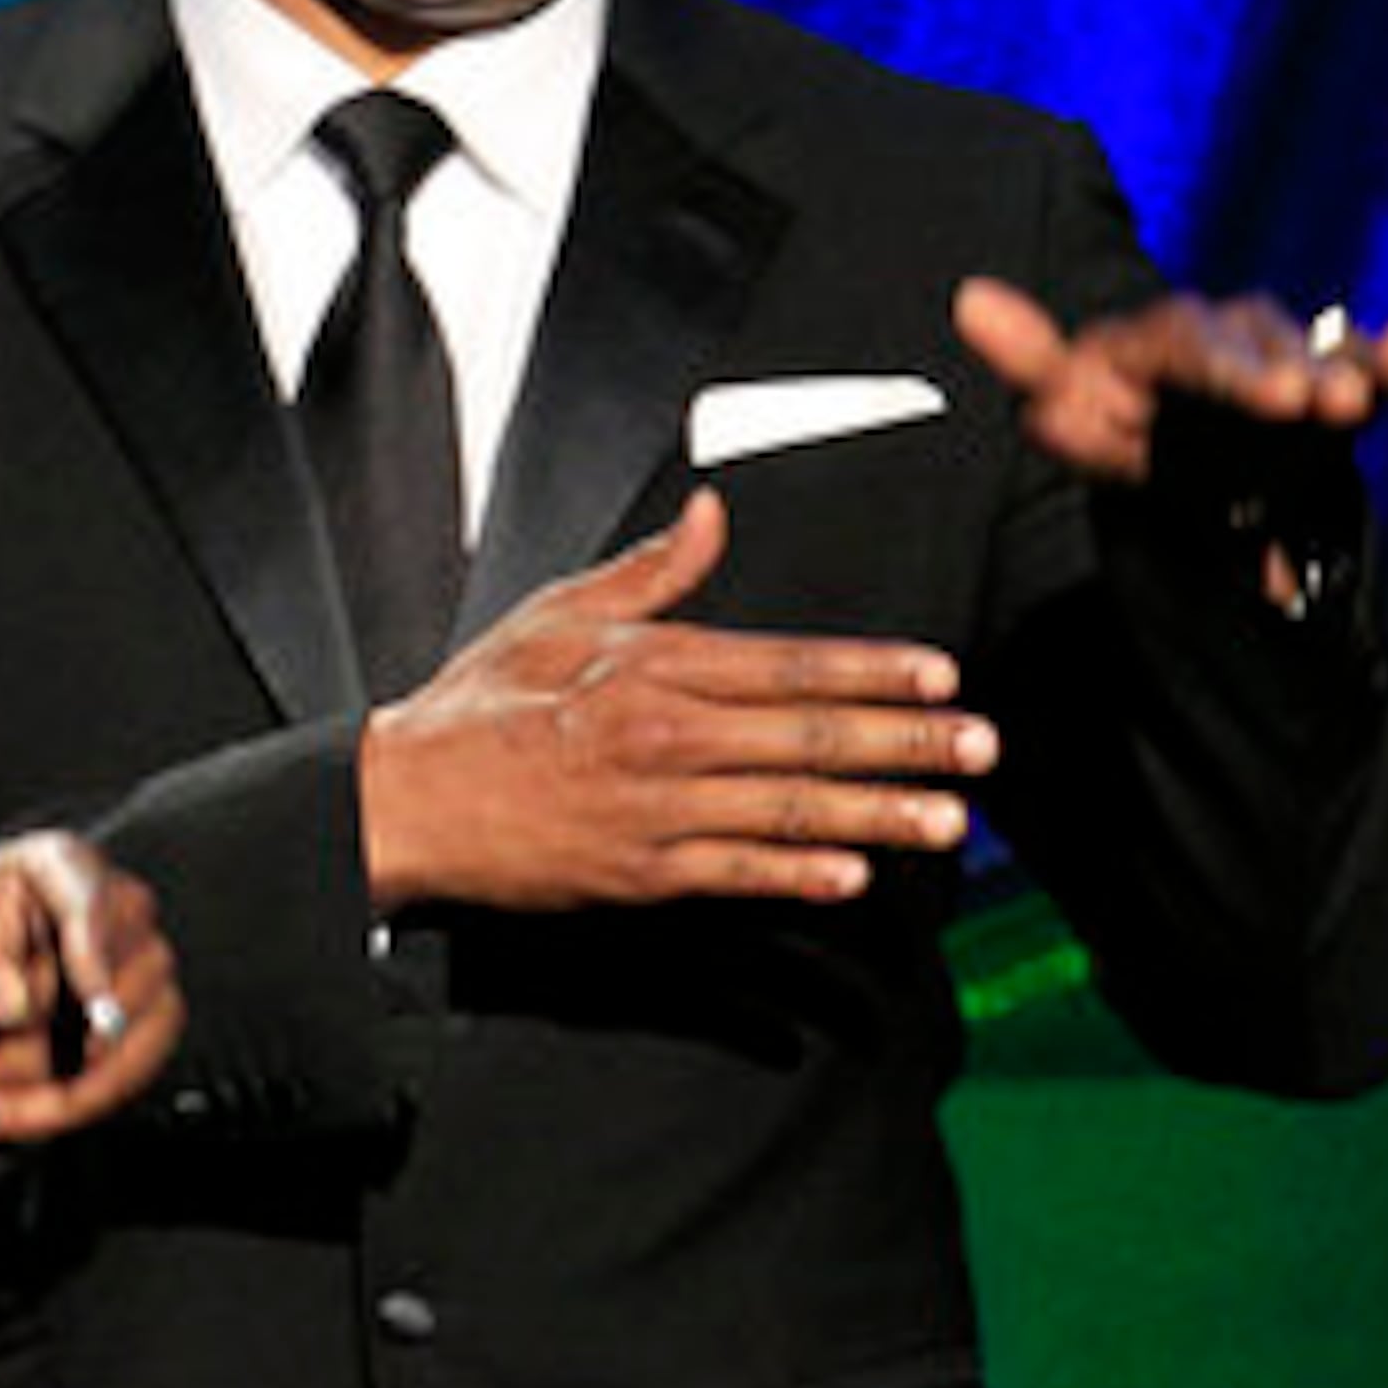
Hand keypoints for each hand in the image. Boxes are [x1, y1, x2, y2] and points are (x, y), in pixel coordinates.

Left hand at [0, 832, 181, 1143]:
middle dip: (24, 1052)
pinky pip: (122, 1080)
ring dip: (39, 1092)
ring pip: (119, 1050)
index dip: (93, 954)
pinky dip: (58, 1108)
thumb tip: (16, 1009)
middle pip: (103, 994)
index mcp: (62, 865)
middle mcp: (120, 911)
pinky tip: (2, 1111)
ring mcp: (144, 969)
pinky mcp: (148, 1024)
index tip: (88, 1001)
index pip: (91, 903)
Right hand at [359, 489, 989, 911]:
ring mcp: (655, 809)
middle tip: (980, 749)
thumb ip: (651, 571)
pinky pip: (737, 874)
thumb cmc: (479, 704)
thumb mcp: (558, 614)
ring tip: (948, 819)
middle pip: (806, 735)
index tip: (941, 676)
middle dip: (906, 742)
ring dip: (878, 812)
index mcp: (649, 664)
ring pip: (789, 808)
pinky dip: (799, 874)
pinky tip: (855, 874)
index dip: (871, 670)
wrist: (408, 798)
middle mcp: (662, 733)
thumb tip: (714, 513)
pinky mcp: (638, 873)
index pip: (786, 663)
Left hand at [953, 276, 1387, 482]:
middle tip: (1336, 406)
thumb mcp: (1060, 397)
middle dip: (1305, 377)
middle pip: (1270, 353)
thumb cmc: (1110, 414)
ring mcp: (1287, 352)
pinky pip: (1372, 359)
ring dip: (1370, 361)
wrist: (1162, 435)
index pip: (1196, 348)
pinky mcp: (1332, 375)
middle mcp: (1232, 333)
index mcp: (1163, 336)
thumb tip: (968, 296)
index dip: (1237, 371)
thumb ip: (1028, 357)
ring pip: (1330, 352)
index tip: (1278, 399)